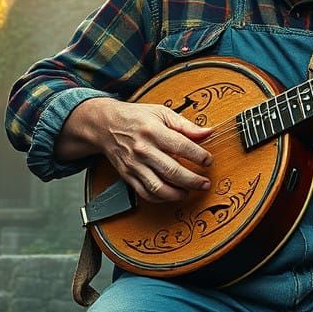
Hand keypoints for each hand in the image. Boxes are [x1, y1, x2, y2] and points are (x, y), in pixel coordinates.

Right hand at [58, 98, 213, 203]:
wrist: (104, 125)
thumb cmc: (136, 117)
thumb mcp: (162, 113)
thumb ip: (186, 125)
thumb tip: (208, 132)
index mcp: (153, 130)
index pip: (182, 146)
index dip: (199, 156)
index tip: (208, 161)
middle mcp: (143, 149)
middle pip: (172, 171)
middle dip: (193, 180)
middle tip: (205, 183)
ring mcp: (134, 165)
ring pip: (158, 187)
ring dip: (178, 194)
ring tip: (190, 192)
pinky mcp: (128, 176)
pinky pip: (146, 193)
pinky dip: (161, 198)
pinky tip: (172, 194)